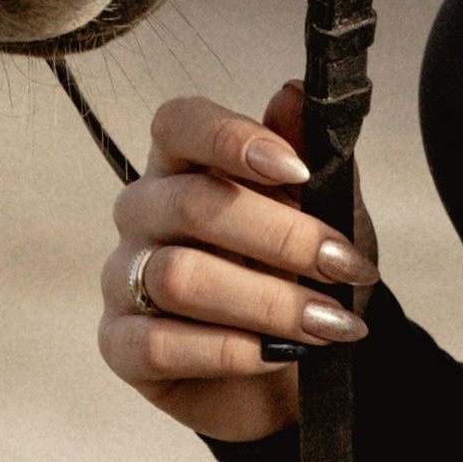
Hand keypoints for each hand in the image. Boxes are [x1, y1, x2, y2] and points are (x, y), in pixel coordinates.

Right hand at [96, 81, 378, 443]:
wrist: (294, 369)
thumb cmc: (301, 276)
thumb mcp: (326, 212)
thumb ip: (312, 154)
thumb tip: (292, 92)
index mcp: (184, 163)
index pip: (180, 123)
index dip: (233, 138)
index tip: (298, 169)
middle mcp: (143, 211)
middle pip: (193, 204)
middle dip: (283, 237)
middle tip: (343, 265)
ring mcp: (123, 278)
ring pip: (179, 276)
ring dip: (267, 301)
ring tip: (326, 321)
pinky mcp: (119, 345)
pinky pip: (159, 344)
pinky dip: (229, 351)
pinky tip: (275, 355)